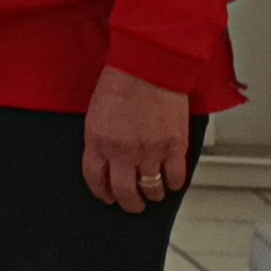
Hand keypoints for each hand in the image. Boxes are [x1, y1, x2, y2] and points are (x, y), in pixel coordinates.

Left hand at [83, 67, 193, 210]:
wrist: (148, 66)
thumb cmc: (122, 80)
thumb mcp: (96, 113)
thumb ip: (101, 139)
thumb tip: (106, 158)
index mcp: (98, 142)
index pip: (96, 179)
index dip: (102, 192)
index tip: (108, 196)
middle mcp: (122, 152)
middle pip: (124, 192)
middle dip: (129, 203)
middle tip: (133, 205)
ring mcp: (149, 152)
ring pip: (151, 189)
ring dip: (152, 195)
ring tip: (154, 193)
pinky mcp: (173, 147)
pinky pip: (175, 177)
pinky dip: (173, 183)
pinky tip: (171, 182)